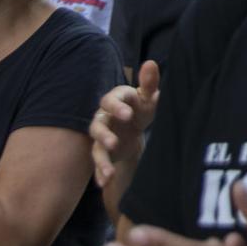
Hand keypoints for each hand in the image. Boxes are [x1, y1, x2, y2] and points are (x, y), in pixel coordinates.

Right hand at [92, 61, 161, 188]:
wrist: (135, 126)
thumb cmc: (141, 106)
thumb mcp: (148, 96)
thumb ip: (149, 82)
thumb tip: (150, 63)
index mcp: (115, 100)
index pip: (111, 100)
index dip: (117, 106)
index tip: (128, 114)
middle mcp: (103, 117)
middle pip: (97, 125)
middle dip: (104, 134)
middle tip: (113, 142)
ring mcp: (101, 136)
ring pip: (95, 147)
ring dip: (100, 159)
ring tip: (108, 172)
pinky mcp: (102, 152)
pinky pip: (98, 162)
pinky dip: (100, 172)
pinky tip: (104, 182)